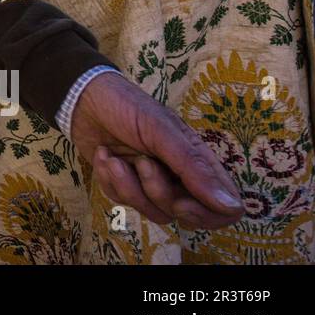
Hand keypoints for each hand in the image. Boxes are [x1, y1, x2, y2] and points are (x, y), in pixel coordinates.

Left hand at [71, 72, 243, 228]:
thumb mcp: (161, 131)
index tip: (181, 201)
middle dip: (159, 194)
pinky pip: (124, 202)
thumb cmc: (128, 107)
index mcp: (198, 161)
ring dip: (129, 186)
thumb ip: (194, 168)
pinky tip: (103, 156)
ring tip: (115, 158)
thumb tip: (231, 206)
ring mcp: (152, 184)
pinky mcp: (125, 186)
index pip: (225, 208)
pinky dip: (110, 181)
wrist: (83, 99)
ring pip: (154, 212)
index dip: (207, 213)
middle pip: (187, 214)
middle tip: (142, 165)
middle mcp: (180, 177)